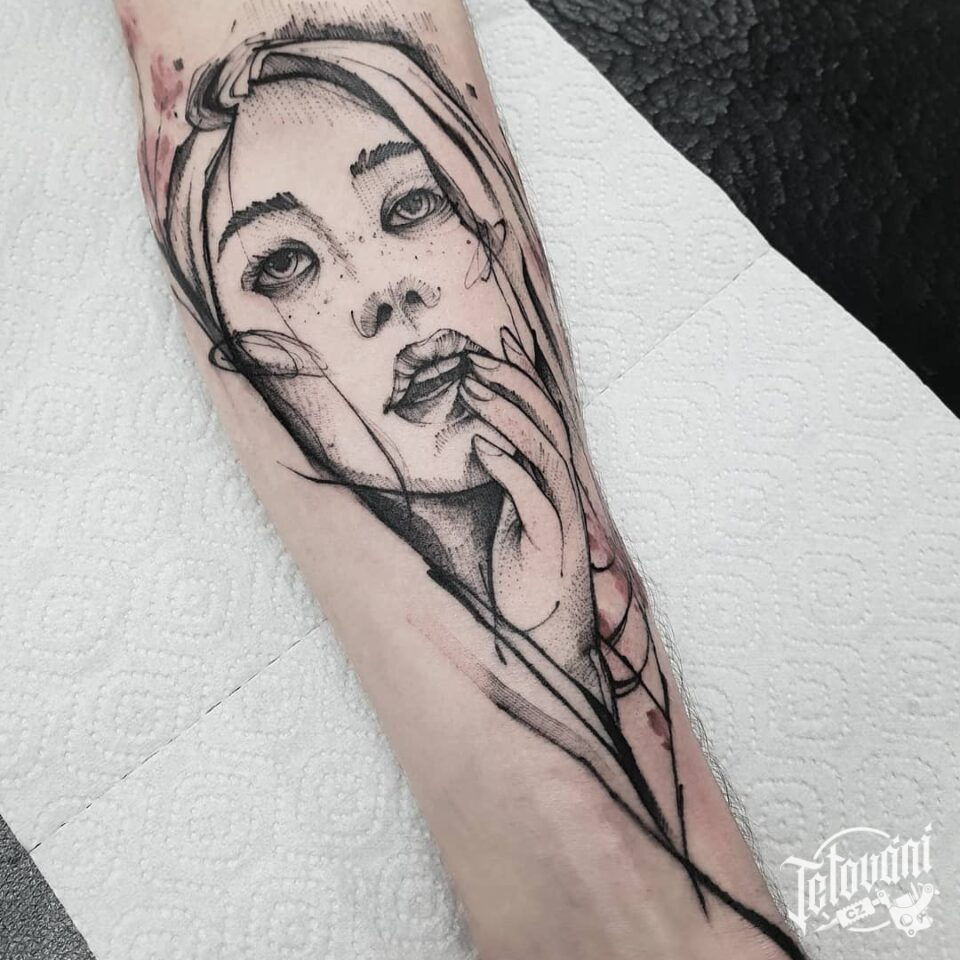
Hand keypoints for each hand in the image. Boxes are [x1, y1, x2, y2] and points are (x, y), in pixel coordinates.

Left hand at [459, 327, 595, 675]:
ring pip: (543, 455)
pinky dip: (511, 472)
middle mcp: (560, 496)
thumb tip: (462, 445)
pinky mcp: (553, 552)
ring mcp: (561, 522)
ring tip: (472, 388)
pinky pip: (535, 502)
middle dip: (511, 386)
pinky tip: (481, 448)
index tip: (492, 342)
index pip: (538, 416)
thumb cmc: (512, 587)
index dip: (519, 377)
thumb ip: (489, 483)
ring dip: (509, 418)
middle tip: (473, 357)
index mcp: (546, 483)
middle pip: (545, 425)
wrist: (540, 646)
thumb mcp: (494, 522)